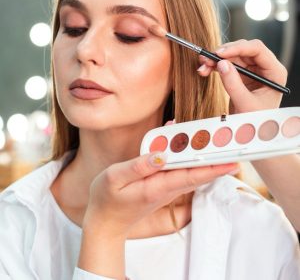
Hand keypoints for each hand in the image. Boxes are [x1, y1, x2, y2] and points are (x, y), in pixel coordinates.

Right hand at [83, 152, 237, 236]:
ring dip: (206, 157)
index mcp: (158, 187)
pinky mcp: (163, 186)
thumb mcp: (115, 178)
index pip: (191, 175)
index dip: (213, 167)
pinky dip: (189, 157)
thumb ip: (138, 166)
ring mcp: (166, 188)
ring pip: (191, 171)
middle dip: (216, 159)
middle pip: (197, 172)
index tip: (232, 160)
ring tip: (219, 140)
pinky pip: (181, 170)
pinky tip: (187, 141)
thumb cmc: (107, 199)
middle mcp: (167, 189)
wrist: (106, 221)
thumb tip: (161, 155)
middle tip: (234, 144)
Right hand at [197, 39, 287, 113]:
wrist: (253, 134)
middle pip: (243, 50)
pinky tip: (205, 71)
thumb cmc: (256, 122)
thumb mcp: (245, 104)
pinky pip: (226, 65)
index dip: (237, 48)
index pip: (257, 49)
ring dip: (215, 60)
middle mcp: (264, 68)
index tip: (219, 54)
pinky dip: (215, 67)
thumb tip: (221, 64)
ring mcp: (252, 71)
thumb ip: (233, 84)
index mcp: (274, 72)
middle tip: (206, 59)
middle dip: (223, 53)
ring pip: (232, 56)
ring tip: (202, 67)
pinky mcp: (241, 77)